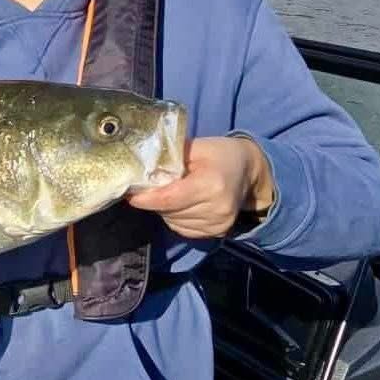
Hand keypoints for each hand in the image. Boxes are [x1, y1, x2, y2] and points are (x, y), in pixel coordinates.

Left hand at [126, 136, 274, 238]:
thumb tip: (140, 166)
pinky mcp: (217, 232)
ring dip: (163, 209)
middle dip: (153, 200)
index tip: (130, 193)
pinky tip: (180, 203)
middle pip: (169, 211)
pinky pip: (182, 228)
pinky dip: (174, 217)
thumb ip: (169, 157)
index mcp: (212, 184)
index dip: (146, 198)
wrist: (249, 171)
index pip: (170, 198)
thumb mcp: (196, 147)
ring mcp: (218, 224)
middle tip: (146, 186)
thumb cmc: (219, 155)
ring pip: (173, 221)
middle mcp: (217, 208)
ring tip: (169, 192)